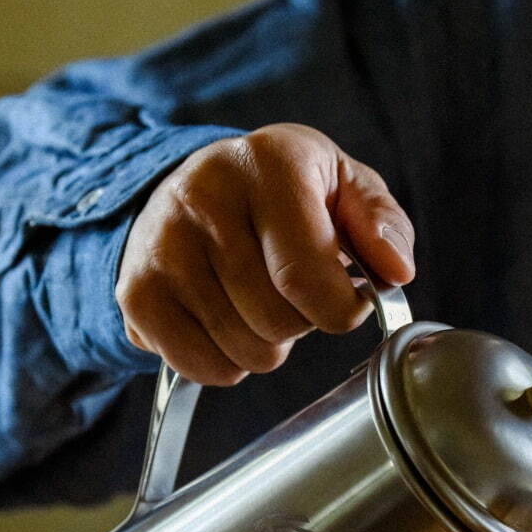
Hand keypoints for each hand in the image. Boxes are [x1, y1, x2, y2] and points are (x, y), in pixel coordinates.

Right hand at [115, 123, 414, 385]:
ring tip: (256, 301)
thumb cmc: (282, 194)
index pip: (307, 277)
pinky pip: (202, 367)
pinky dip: (225, 363)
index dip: (339, 309)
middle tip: (291, 292)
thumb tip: (395, 271)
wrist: (190, 185)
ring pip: (244, 351)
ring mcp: (162, 246)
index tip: (343, 298)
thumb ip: (380, 224)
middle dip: (301, 323)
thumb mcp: (341, 185)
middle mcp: (204, 197)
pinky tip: (224, 322)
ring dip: (266, 345)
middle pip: (277, 322)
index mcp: (268, 164)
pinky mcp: (136, 291)